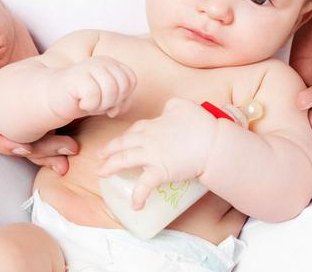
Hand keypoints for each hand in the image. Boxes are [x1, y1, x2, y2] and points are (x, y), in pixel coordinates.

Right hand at [0, 0, 77, 172]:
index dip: (3, 143)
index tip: (23, 150)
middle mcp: (1, 102)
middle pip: (15, 138)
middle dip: (38, 152)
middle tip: (63, 158)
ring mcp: (20, 97)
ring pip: (34, 130)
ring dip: (52, 144)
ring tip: (73, 152)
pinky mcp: (37, 87)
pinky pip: (49, 111)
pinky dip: (62, 123)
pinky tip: (81, 128)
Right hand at [49, 56, 136, 119]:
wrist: (53, 97)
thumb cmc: (82, 99)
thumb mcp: (107, 101)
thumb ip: (121, 102)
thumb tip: (118, 108)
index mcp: (111, 63)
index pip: (130, 80)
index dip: (122, 96)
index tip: (106, 101)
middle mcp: (102, 61)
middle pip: (123, 86)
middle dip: (111, 101)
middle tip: (96, 103)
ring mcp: (89, 66)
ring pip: (111, 90)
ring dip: (100, 105)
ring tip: (88, 102)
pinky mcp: (77, 75)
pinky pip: (94, 95)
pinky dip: (89, 105)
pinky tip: (79, 102)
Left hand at [96, 98, 216, 209]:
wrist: (212, 143)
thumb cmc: (201, 124)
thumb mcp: (182, 105)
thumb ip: (171, 106)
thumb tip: (167, 110)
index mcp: (154, 124)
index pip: (134, 129)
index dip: (125, 136)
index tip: (120, 141)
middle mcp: (148, 139)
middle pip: (123, 143)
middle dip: (108, 150)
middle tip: (99, 156)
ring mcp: (151, 155)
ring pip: (124, 160)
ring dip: (110, 167)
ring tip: (101, 173)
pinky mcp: (159, 171)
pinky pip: (144, 185)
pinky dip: (138, 196)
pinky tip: (135, 205)